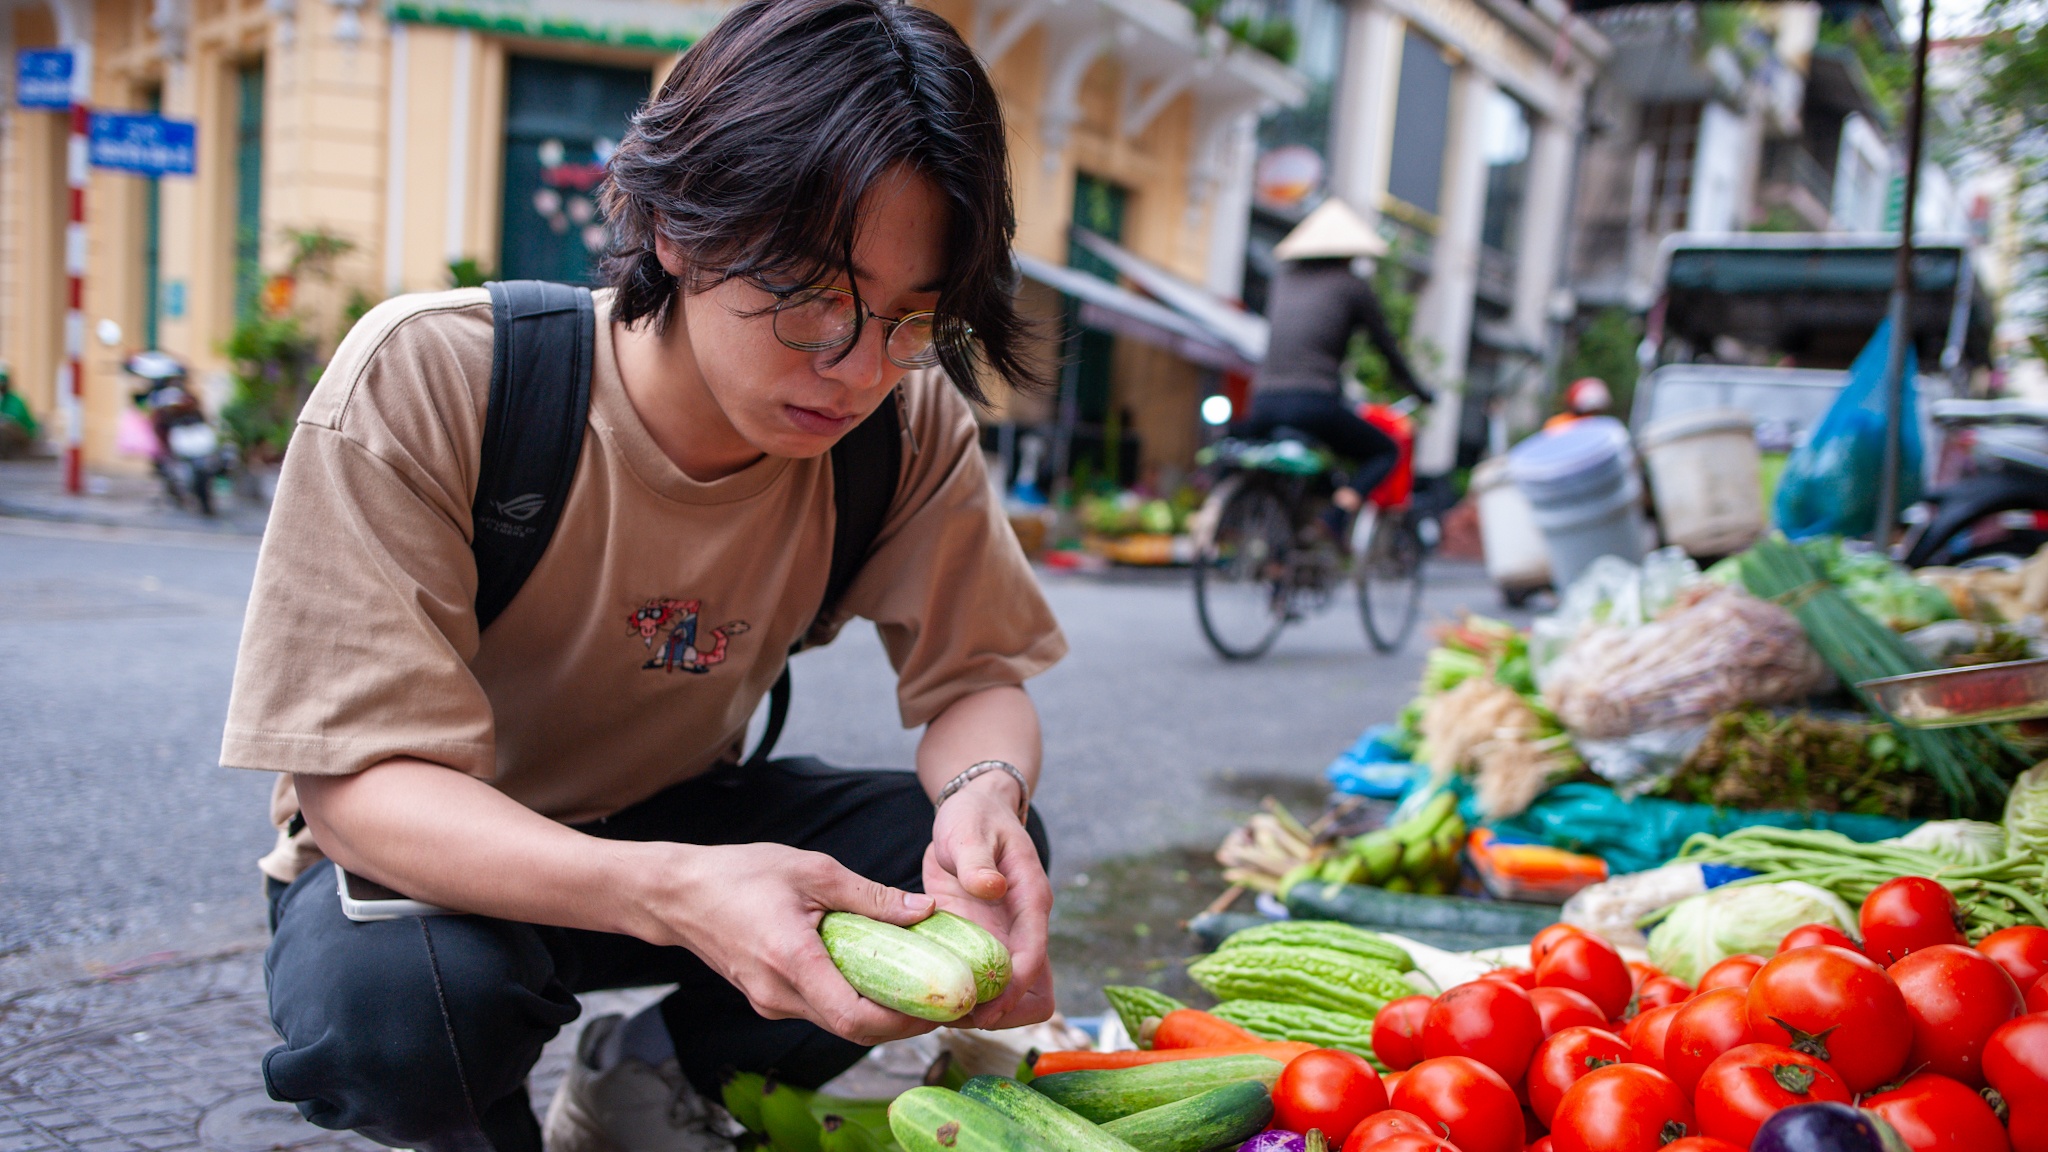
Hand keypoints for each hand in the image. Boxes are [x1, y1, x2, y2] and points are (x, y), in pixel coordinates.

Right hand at [642, 841, 943, 1045]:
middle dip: (903, 1022)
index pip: (856, 1018)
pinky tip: (877, 977)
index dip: (904, 1022)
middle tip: (942, 1001)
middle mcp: (780, 994)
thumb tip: (923, 910)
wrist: (677, 893)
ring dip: (880, 1013)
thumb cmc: (738, 874)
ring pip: (837, 1022)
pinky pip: (819, 1008)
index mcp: (792, 961)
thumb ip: (870, 896)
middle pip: (853, 1029)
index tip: (940, 1007)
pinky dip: (853, 1000)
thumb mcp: (812, 871)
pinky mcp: (767, 998)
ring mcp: (770, 1001)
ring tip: (920, 988)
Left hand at [925, 772, 1055, 1029]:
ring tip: (943, 1014)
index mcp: (1030, 899)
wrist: (974, 811)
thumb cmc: (974, 818)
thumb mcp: (968, 832)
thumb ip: (977, 860)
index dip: (1014, 989)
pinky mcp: (985, 942)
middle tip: (960, 1016)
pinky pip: (984, 981)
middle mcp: (1024, 925)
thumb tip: (991, 887)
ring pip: (1013, 994)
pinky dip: (966, 994)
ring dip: (986, 1010)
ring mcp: (1006, 937)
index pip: (1033, 956)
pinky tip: (935, 997)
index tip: (985, 1011)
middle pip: (1036, 991)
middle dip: (1006, 1012)